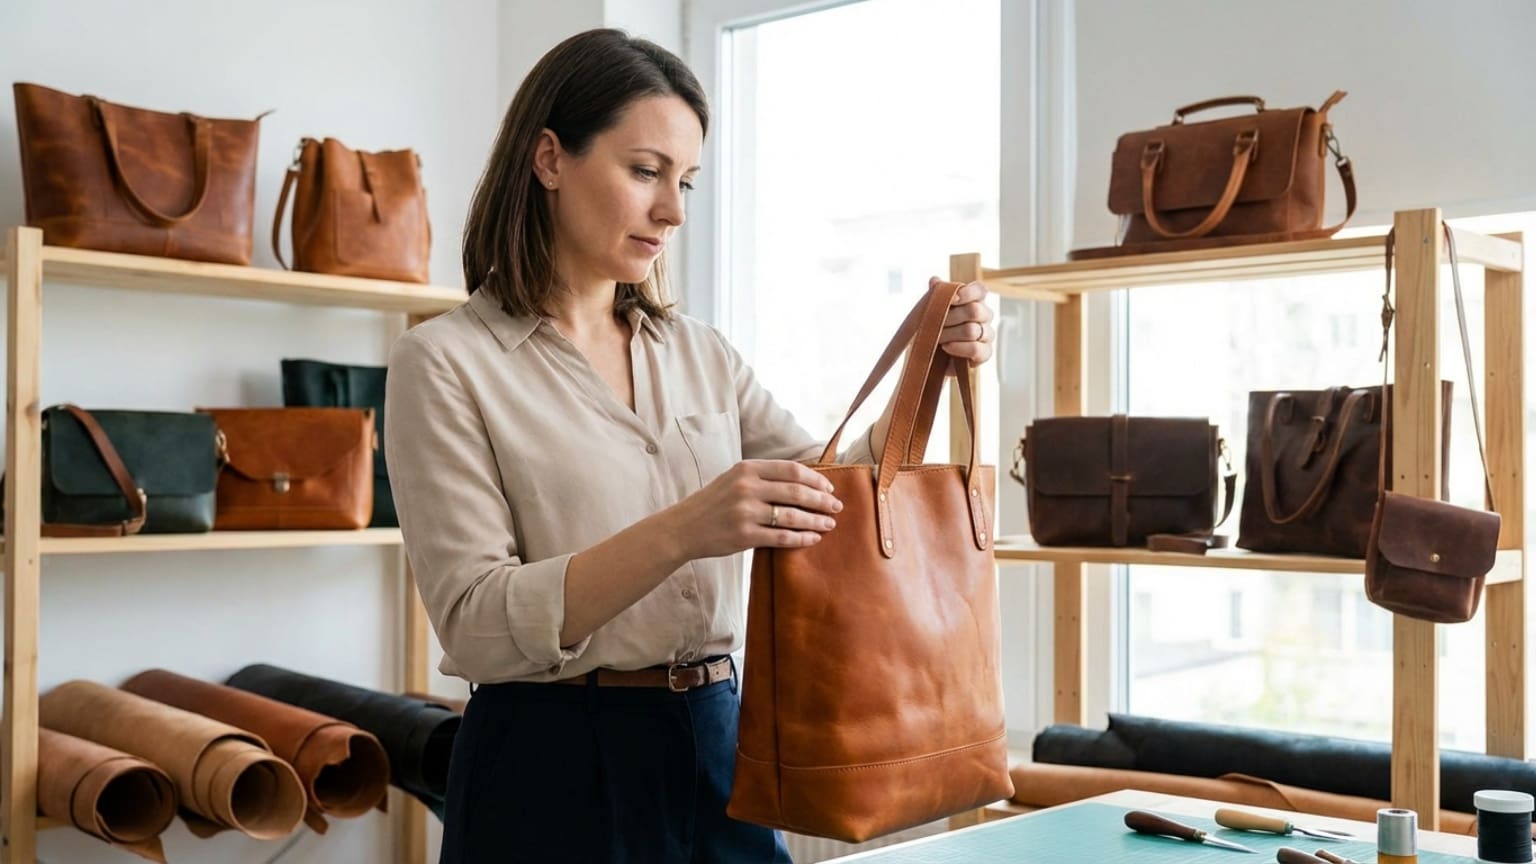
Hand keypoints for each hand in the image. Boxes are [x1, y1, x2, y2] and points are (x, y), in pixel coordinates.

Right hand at [666, 460, 842, 559]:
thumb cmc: (713, 503)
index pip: (792, 470)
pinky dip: (802, 538)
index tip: (829, 487)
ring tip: (830, 524)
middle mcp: (747, 487)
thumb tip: (803, 481)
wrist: (683, 528)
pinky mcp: (744, 536)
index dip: (816, 479)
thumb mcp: (733, 479)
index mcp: (747, 469)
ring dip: (816, 520)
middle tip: (837, 507)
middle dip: (822, 500)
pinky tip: (813, 538)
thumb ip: (763, 477)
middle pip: (797, 492)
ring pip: (793, 516)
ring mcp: (745, 512)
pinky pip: (782, 537)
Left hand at [932, 276, 993, 365]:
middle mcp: (985, 315)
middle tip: (933, 324)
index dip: (967, 293)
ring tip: (936, 338)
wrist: (931, 356)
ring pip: (972, 330)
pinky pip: (976, 349)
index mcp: (975, 300)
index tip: (951, 300)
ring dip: (949, 334)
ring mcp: (987, 334)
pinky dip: (958, 348)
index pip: (980, 290)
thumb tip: (934, 280)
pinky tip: (946, 347)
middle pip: (974, 311)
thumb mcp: (930, 311)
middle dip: (949, 318)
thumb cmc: (934, 329)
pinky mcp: (985, 353)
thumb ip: (935, 295)